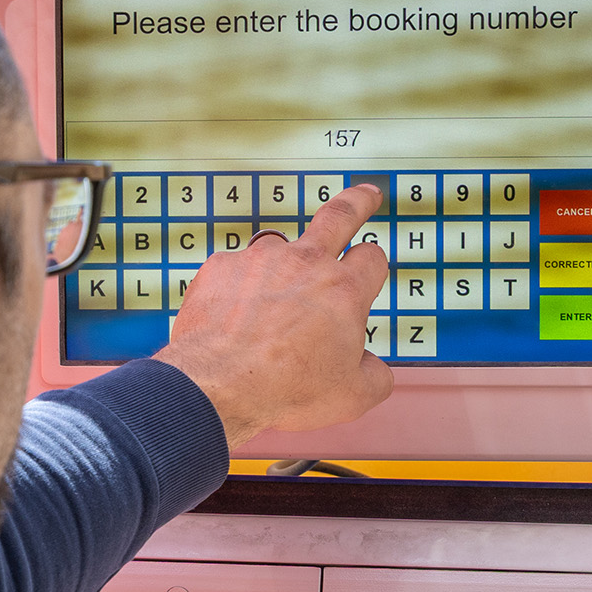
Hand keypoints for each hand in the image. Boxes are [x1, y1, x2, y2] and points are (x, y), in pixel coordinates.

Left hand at [157, 183, 393, 448]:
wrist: (218, 385)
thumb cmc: (283, 389)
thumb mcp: (352, 395)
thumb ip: (374, 375)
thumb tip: (373, 369)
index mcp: (343, 290)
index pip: (372, 259)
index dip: (372, 264)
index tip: (369, 267)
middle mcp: (304, 264)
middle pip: (339, 216)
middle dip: (358, 201)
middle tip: (365, 196)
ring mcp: (259, 260)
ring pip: (277, 251)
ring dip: (278, 271)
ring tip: (268, 305)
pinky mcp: (220, 267)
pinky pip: (234, 272)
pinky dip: (236, 291)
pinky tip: (231, 319)